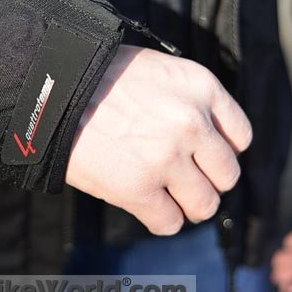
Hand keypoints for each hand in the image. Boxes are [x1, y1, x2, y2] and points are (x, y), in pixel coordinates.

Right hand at [65, 44, 251, 234]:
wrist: (51, 88)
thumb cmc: (98, 75)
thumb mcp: (156, 69)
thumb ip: (186, 97)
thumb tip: (202, 132)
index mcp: (200, 87)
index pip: (241, 136)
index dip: (220, 150)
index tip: (203, 155)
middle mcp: (192, 124)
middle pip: (227, 175)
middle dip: (206, 179)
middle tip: (183, 177)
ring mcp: (166, 159)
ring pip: (204, 205)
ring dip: (187, 204)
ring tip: (166, 195)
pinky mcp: (138, 189)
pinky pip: (169, 223)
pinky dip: (160, 219)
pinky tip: (146, 204)